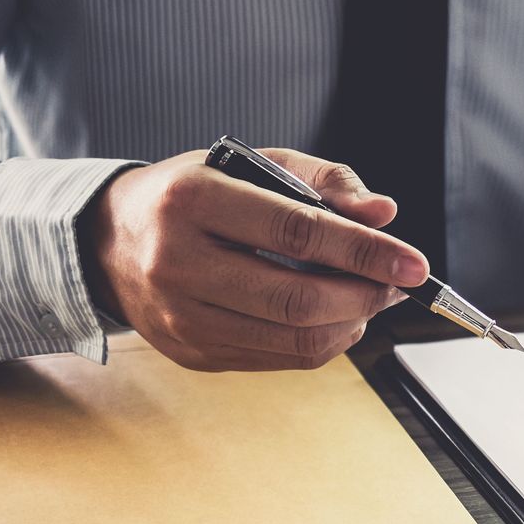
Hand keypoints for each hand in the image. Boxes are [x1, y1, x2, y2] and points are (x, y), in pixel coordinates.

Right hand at [82, 149, 428, 370]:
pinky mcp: (192, 353)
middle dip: (366, 296)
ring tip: (372, 298)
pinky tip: (338, 318)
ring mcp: (180, 317)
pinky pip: (279, 359)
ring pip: (293, 339)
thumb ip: (324, 180)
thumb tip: (384, 213)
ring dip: (353, 323)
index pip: (296, 233)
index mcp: (192, 201)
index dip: (365, 252)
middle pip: (297, 299)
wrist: (108, 242)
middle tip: (397, 284)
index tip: (415, 264)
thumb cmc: (194, 196)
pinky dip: (324, 342)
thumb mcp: (253, 164)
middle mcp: (176, 262)